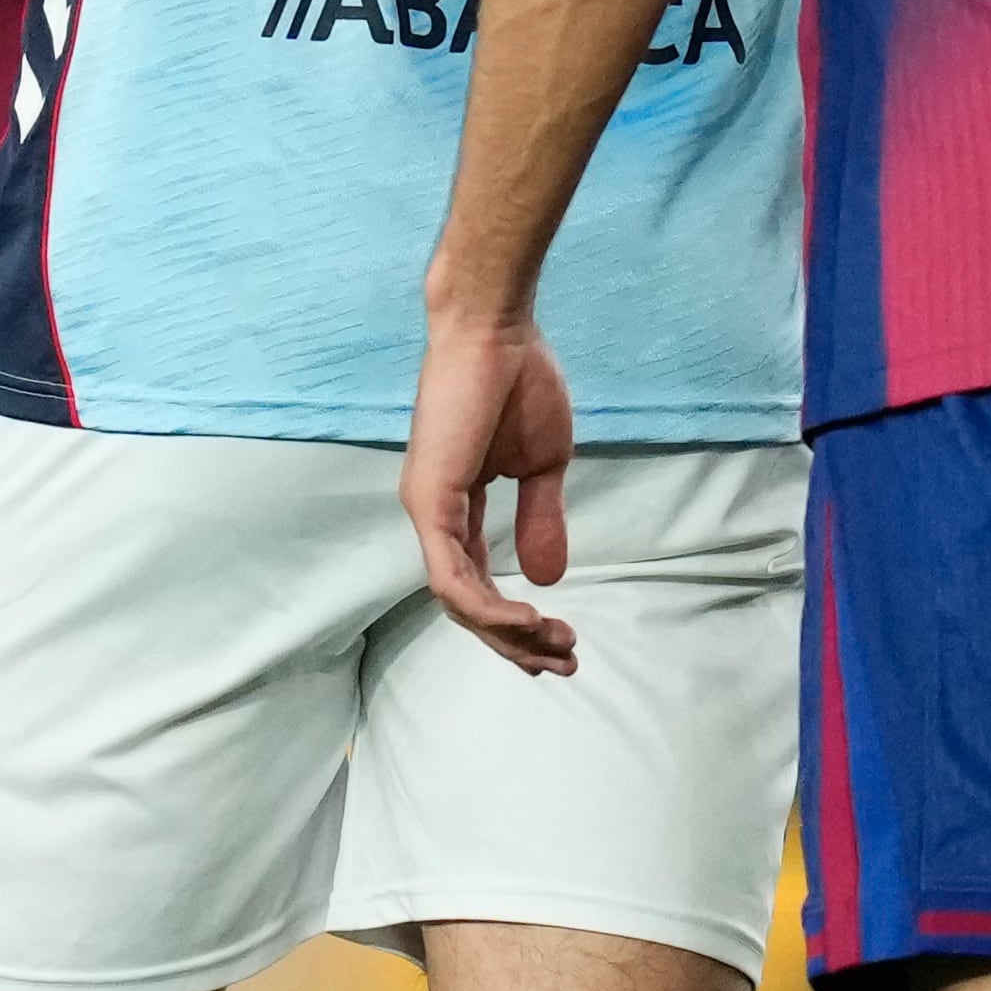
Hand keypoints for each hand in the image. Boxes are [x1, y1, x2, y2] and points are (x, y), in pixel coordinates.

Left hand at [401, 308, 581, 675]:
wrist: (498, 329)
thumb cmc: (519, 381)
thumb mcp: (542, 465)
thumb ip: (540, 519)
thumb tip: (548, 579)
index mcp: (456, 506)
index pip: (478, 581)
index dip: (516, 619)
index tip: (563, 639)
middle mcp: (434, 516)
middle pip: (468, 604)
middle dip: (516, 642)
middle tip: (563, 661)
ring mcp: (427, 511)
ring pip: (459, 602)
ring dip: (509, 633)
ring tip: (554, 644)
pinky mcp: (429, 502)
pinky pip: (453, 577)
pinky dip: (489, 608)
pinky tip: (527, 619)